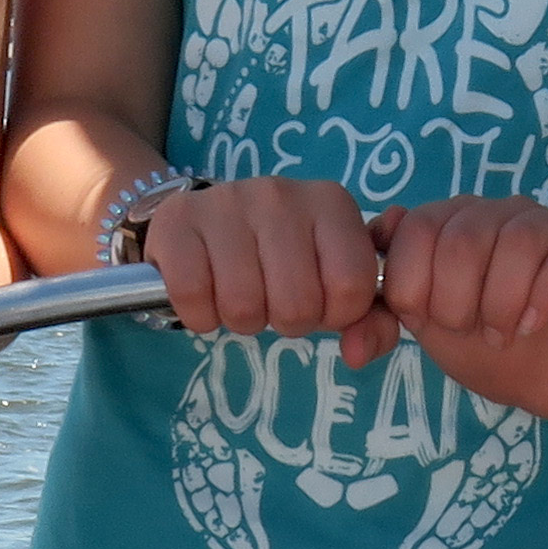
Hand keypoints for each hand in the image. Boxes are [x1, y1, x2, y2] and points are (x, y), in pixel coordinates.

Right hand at [143, 175, 388, 365]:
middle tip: (273, 298)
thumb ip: (370, 321)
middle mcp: (281, 194)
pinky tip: (205, 293)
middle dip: (286, 320)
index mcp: (331, 203)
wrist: (203, 220)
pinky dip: (199, 315)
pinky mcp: (177, 221)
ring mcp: (227, 203)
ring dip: (242, 320)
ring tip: (240, 293)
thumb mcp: (332, 279)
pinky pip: (194, 298)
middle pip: (298, 305)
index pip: (353, 287)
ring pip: (244, 307)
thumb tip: (358, 354)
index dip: (335, 314)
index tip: (318, 301)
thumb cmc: (280, 256)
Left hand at [385, 195, 547, 418]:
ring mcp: (545, 223)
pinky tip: (534, 324)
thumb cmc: (484, 346)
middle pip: (464, 236)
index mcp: (449, 223)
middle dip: (457, 300)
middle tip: (468, 331)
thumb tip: (370, 273)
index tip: (427, 320)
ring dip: (502, 302)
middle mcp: (495, 212)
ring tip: (502, 335)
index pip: (418, 227)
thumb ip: (389, 301)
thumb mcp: (426, 328)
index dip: (415, 282)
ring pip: (517, 241)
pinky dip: (545, 294)